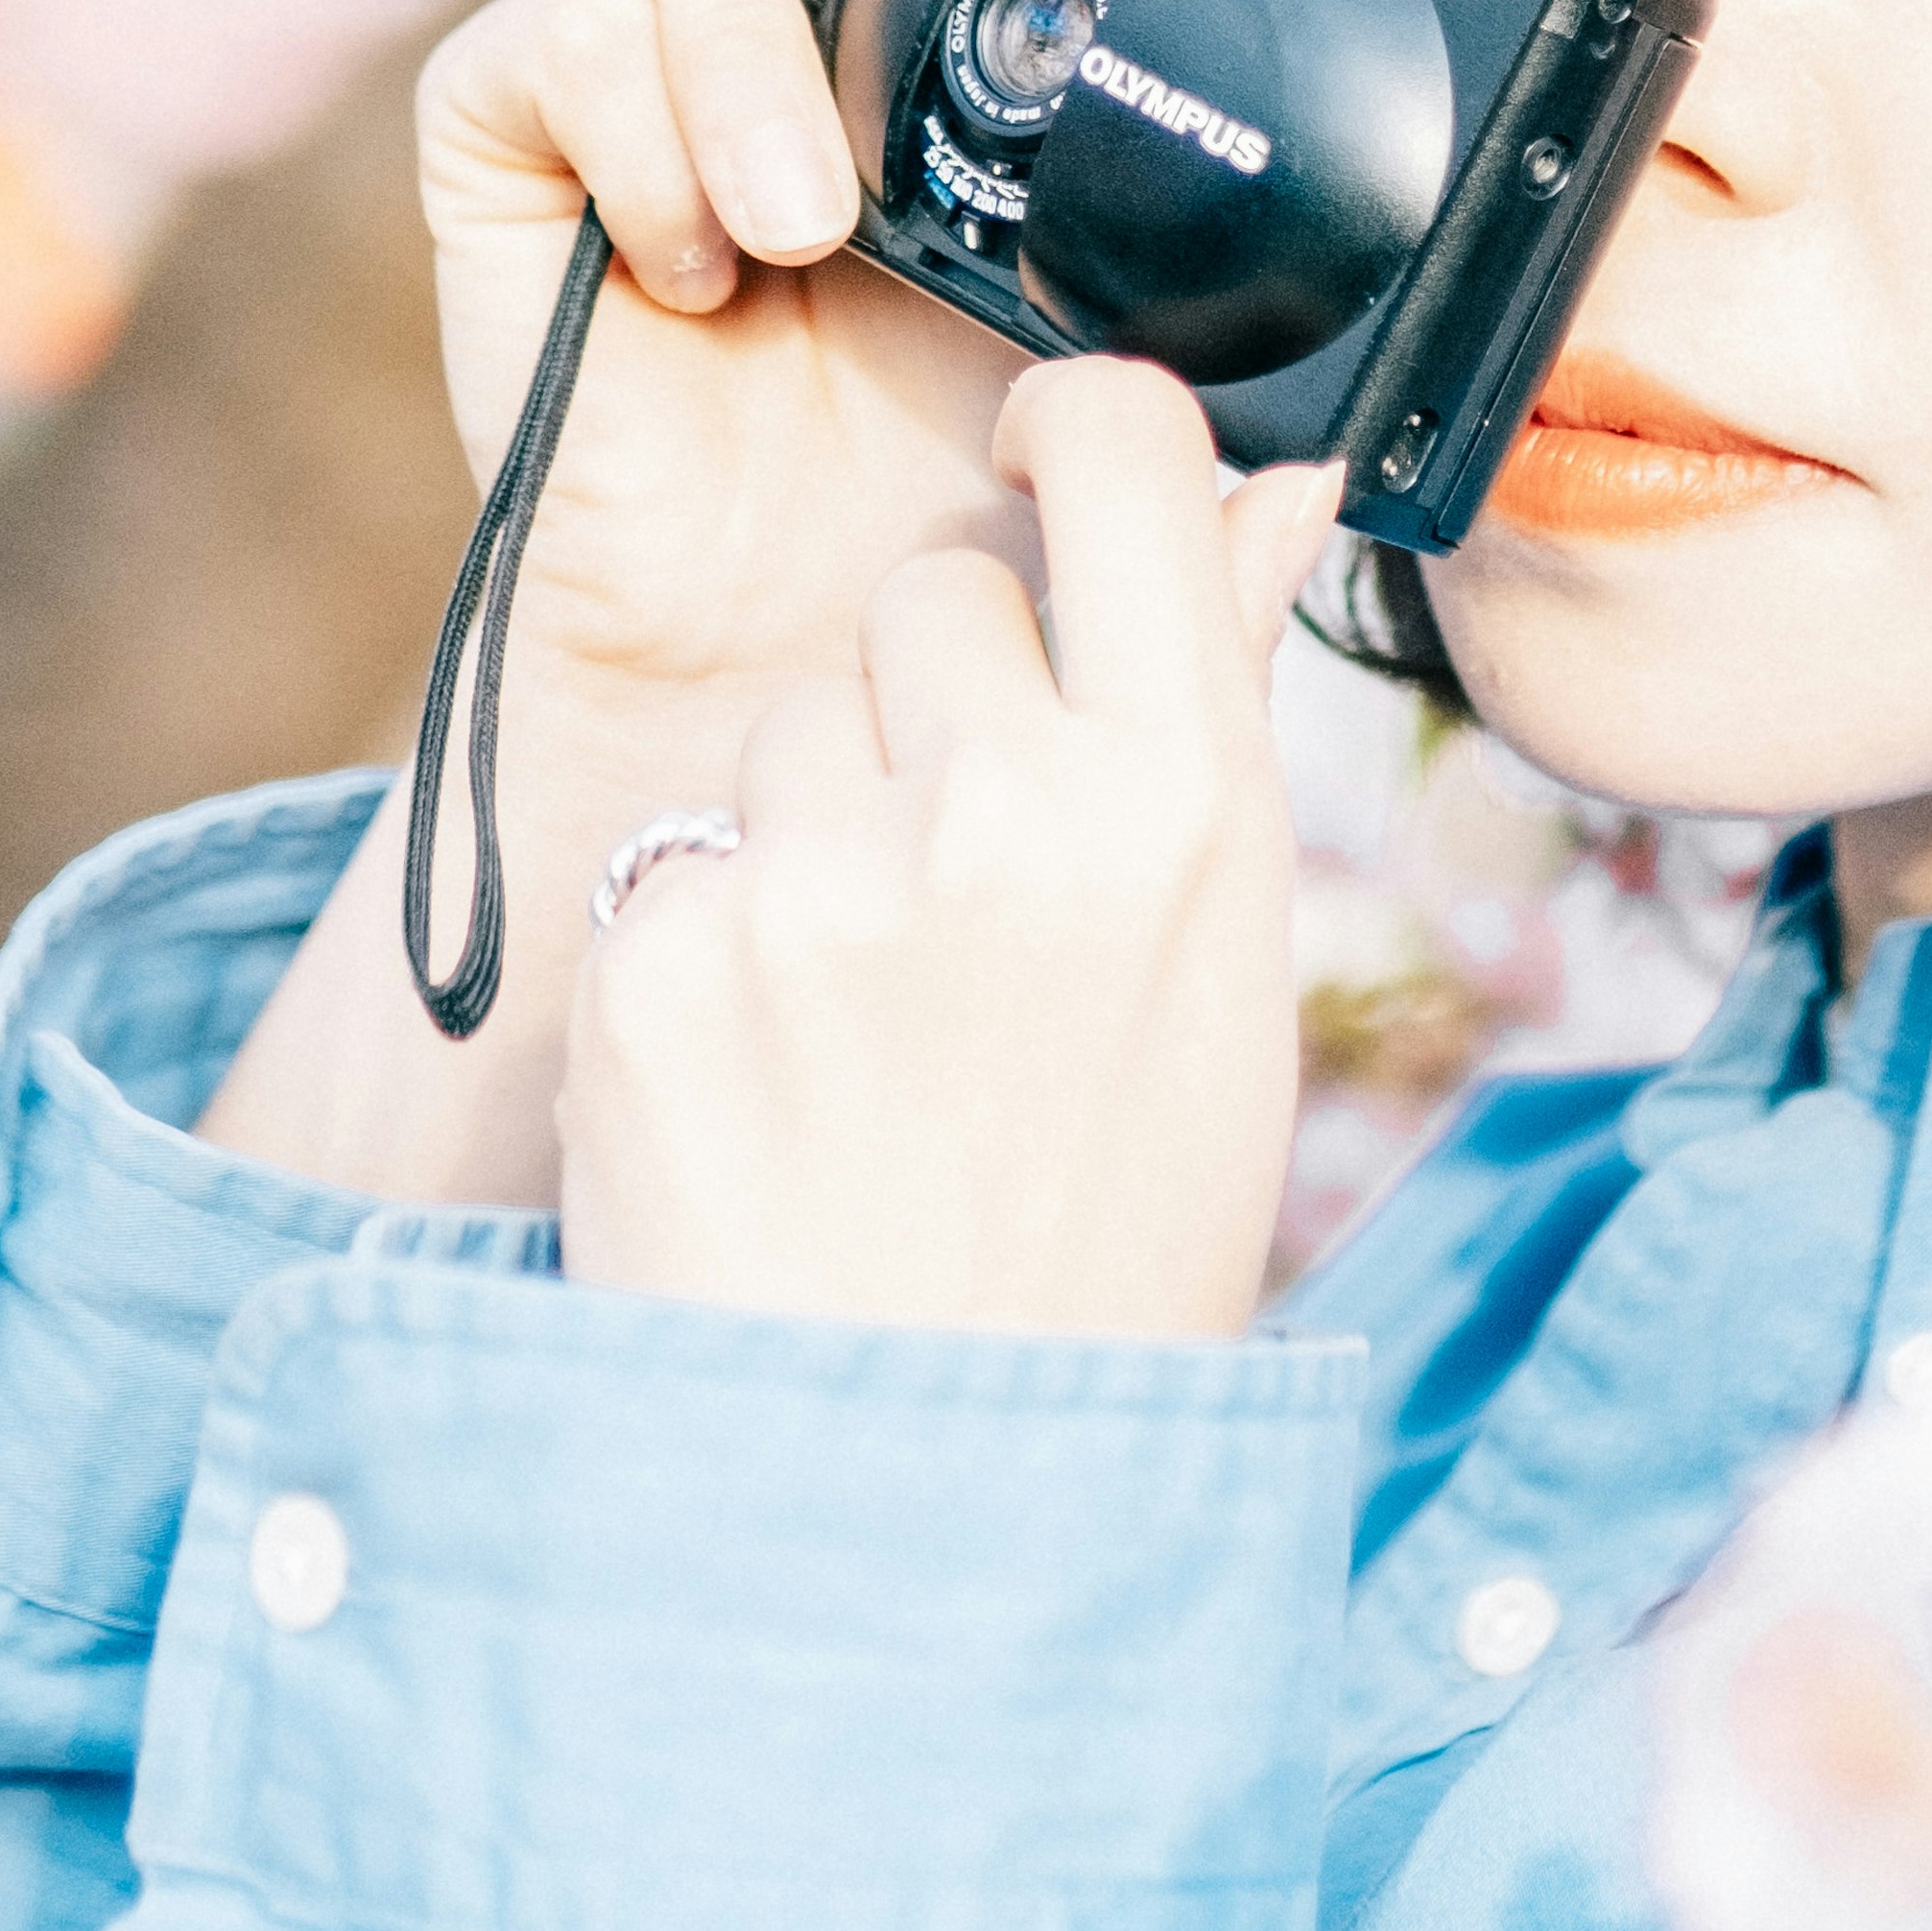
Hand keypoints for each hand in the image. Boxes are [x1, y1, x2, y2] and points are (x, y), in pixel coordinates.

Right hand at [201, 0, 1230, 1207]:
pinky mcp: (515, 132)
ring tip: (819, 211)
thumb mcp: (1173, 410)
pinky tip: (708, 273)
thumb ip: (1278, 368)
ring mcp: (646, 16)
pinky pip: (541, 46)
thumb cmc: (996, 505)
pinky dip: (634, 136)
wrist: (814, 688)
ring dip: (745, 14)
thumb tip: (1396, 395)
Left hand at [559, 370, 1330, 1340]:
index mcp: (1188, 801)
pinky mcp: (656, 960)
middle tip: (968, 877)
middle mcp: (1007, 813)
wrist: (926, 1503)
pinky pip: (683, 849)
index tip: (1046, 449)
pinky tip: (772, 1073)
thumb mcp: (1223, 969)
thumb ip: (1215, 704)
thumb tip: (1275, 482)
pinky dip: (713, 939)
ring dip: (818, 813)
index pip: (1119, 458)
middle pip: (933, 588)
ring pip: (793, 716)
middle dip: (939, 689)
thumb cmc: (1107, 1225)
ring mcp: (818, 885)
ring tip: (871, 1011)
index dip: (1074, 427)